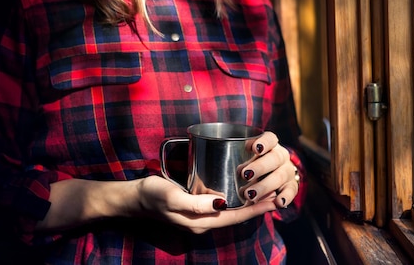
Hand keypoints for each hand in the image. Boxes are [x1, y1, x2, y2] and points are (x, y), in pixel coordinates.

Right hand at [135, 175, 276, 233]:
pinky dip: (237, 198)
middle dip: (258, 206)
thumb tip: (221, 204)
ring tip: (267, 191)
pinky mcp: (196, 206)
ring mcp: (200, 215)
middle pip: (237, 215)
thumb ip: (195, 203)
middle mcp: (203, 222)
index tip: (274, 199)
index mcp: (200, 223)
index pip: (235, 217)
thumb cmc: (153, 196)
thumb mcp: (172, 197)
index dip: (255, 209)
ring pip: (231, 211)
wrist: (135, 198)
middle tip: (278, 193)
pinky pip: (222, 205)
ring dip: (250, 202)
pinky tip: (243, 189)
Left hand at [238, 131, 299, 207]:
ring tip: (250, 194)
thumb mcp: (244, 157)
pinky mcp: (292, 186)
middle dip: (260, 167)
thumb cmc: (250, 164)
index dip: (264, 142)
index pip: (270, 139)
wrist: (270, 175)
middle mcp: (281, 156)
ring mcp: (287, 171)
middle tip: (245, 174)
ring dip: (265, 185)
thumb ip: (235, 156)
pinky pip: (291, 191)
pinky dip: (285, 197)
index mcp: (270, 145)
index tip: (254, 148)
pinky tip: (278, 202)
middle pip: (274, 158)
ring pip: (280, 176)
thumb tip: (215, 159)